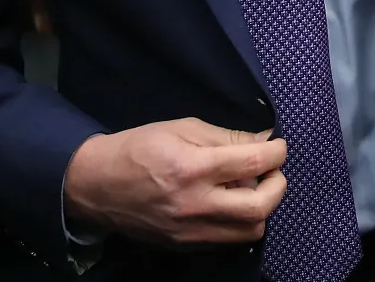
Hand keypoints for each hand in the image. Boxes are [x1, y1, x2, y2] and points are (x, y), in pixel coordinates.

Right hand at [63, 119, 286, 244]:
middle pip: (260, 207)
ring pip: (249, 230)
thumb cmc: (141, 148)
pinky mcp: (185, 245)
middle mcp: (195, 205)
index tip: (278, 146)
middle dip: (277, 186)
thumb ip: (227, 137)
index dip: (276, 152)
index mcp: (193, 168)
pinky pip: (227, 240)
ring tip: (250, 187)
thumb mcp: (183, 128)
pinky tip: (229, 202)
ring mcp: (190, 231)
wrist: (97, 185)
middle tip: (271, 170)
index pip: (253, 163)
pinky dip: (238, 222)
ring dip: (261, 207)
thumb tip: (264, 141)